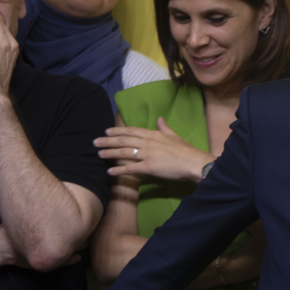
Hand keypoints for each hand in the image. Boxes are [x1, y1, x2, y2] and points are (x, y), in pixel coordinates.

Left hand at [95, 117, 213, 181]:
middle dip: (108, 141)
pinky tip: (110, 171)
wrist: (194, 163)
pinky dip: (119, 169)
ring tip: (99, 154)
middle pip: (124, 140)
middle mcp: (148, 142)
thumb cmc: (186, 151)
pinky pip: (131, 168)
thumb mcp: (175, 136)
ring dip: (110, 153)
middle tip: (95, 142)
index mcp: (154, 134)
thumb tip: (160, 118)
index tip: (107, 131)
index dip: (118, 131)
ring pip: (124, 152)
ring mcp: (148, 154)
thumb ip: (165, 128)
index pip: (132, 131)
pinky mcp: (149, 167)